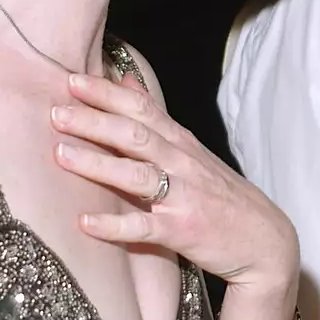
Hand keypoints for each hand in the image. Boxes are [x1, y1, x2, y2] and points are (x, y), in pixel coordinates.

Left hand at [50, 72, 297, 299]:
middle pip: (135, 135)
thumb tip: (126, 81)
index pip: (142, 109)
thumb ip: (156, 119)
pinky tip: (85, 221)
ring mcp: (183, 197)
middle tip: (55, 112)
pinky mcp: (182, 231)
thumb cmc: (221, 195)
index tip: (72, 79)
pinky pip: (144, 226)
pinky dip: (114, 224)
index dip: (108, 94)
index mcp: (181, 143)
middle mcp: (181, 164)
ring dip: (97, 164)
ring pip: (137, 175)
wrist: (264, 240)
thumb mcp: (192, 152)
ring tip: (61, 154)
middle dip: (94, 122)